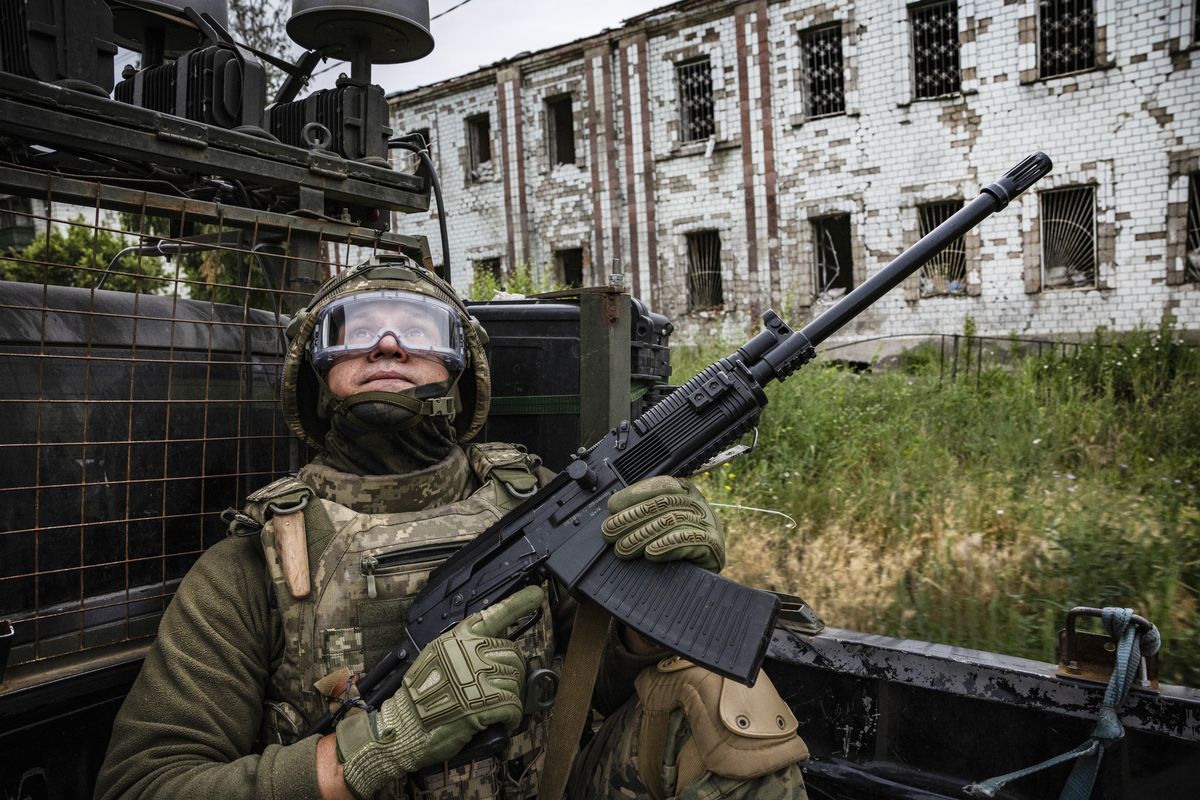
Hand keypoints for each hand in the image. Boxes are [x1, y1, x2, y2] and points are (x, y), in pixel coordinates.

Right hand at [335, 585, 543, 797]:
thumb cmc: (420, 696)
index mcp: (458, 639)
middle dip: (511, 673)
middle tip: (498, 688)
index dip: (518, 603)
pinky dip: (511, 717)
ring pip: (515, 681)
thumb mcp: (436, 656)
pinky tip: (501, 721)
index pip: (492, 615)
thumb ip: (463, 647)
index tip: (536, 594)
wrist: (403, 726)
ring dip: (510, 697)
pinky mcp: (482, 704)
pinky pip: (513, 706)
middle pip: (513, 654)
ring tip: (493, 707)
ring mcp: (476, 677)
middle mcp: (468, 653)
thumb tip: (492, 646)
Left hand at [601, 476, 724, 571]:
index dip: (634, 494)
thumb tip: (615, 516)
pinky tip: (650, 553)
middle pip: (662, 504)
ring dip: (642, 535)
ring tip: (623, 548)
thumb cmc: (681, 542)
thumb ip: (646, 514)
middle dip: (631, 518)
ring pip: (671, 521)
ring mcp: (707, 522)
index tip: (613, 506)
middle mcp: (697, 502)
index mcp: (685, 490)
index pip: (659, 486)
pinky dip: (666, 546)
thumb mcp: (664, 520)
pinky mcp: (712, 544)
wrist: (709, 566)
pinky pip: (687, 540)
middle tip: (609, 532)